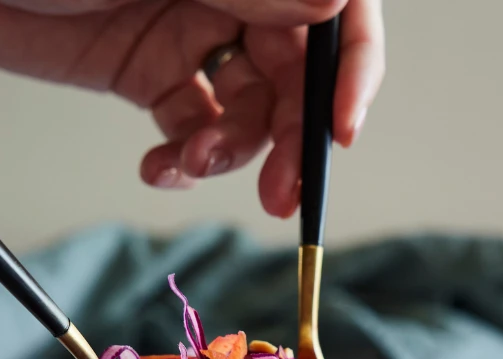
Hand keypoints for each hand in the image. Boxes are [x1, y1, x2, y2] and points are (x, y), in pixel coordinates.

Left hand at [0, 0, 384, 216]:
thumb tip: (336, 4)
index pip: (336, 12)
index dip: (351, 71)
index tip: (341, 131)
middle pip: (298, 73)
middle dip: (292, 138)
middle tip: (281, 195)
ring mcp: (193, 31)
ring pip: (250, 110)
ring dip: (233, 154)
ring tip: (190, 163)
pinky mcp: (151, 71)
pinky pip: (194, 128)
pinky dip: (186, 159)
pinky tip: (160, 168)